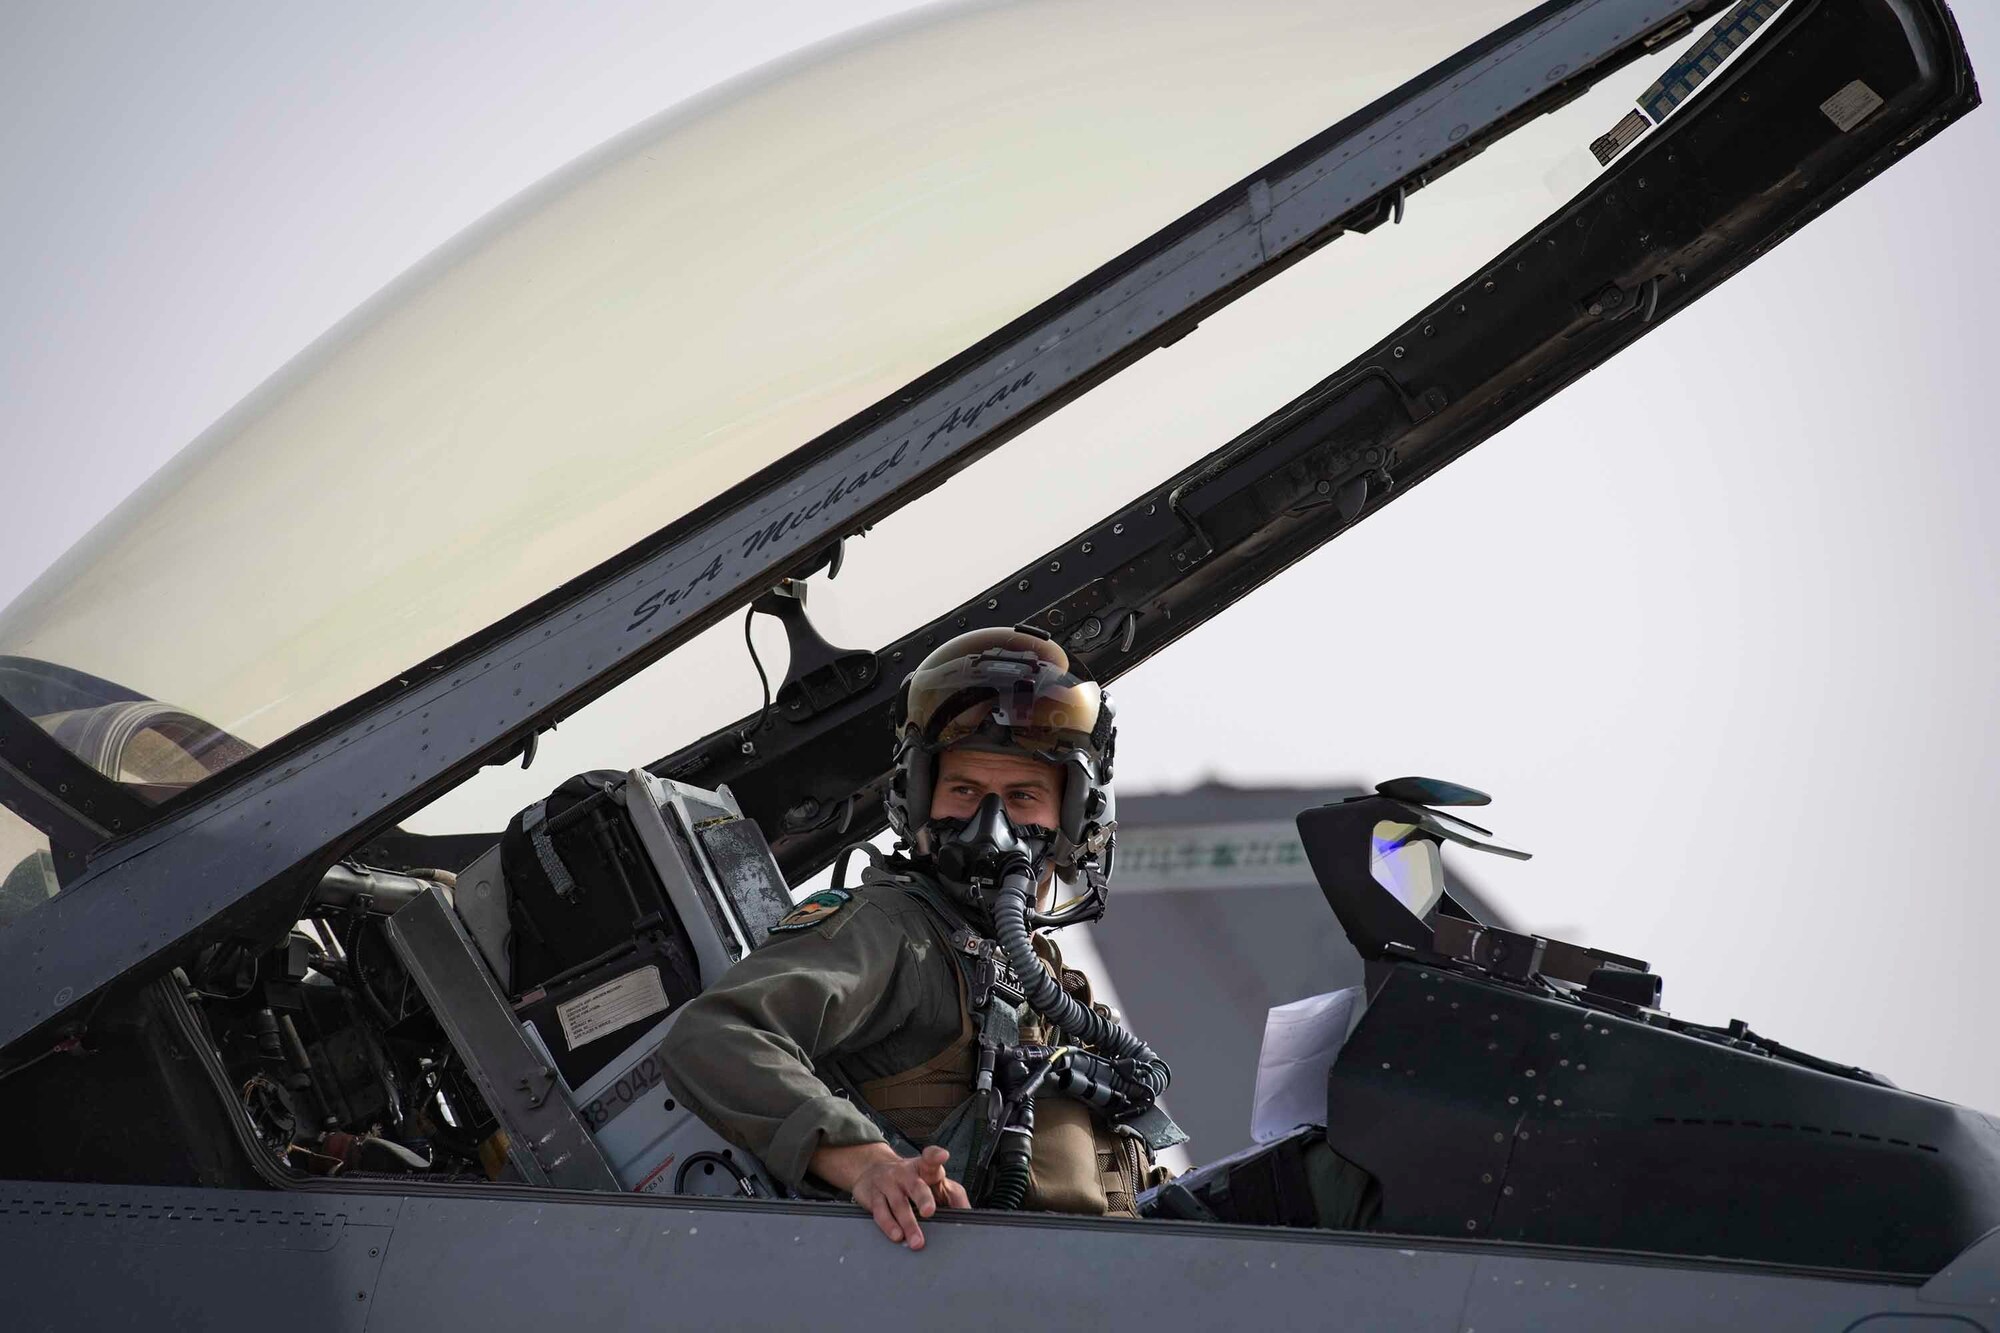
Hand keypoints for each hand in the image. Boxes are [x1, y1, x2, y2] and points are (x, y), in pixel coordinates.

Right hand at [812, 1142, 969, 1248]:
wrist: (870, 1169)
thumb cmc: (909, 1178)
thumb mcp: (929, 1179)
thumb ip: (952, 1195)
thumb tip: (968, 1214)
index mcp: (923, 1168)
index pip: (930, 1158)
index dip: (936, 1156)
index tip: (942, 1156)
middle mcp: (905, 1173)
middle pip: (916, 1185)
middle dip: (923, 1198)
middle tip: (929, 1211)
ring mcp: (888, 1184)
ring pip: (899, 1203)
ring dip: (909, 1224)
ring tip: (917, 1241)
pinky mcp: (873, 1196)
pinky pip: (881, 1212)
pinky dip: (889, 1225)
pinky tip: (897, 1235)